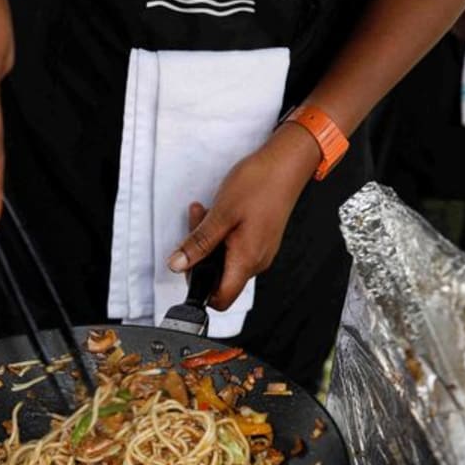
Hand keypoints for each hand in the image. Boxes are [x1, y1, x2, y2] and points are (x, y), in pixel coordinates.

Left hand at [168, 124, 320, 309]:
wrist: (287, 164)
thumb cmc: (260, 184)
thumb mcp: (220, 214)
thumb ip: (198, 244)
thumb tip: (178, 265)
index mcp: (247, 259)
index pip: (221, 299)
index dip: (200, 290)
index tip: (187, 267)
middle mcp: (257, 261)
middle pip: (219, 277)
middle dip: (200, 255)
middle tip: (194, 225)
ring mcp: (261, 251)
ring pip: (225, 259)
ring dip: (209, 240)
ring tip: (204, 212)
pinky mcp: (261, 240)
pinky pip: (235, 247)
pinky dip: (221, 234)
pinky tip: (218, 213)